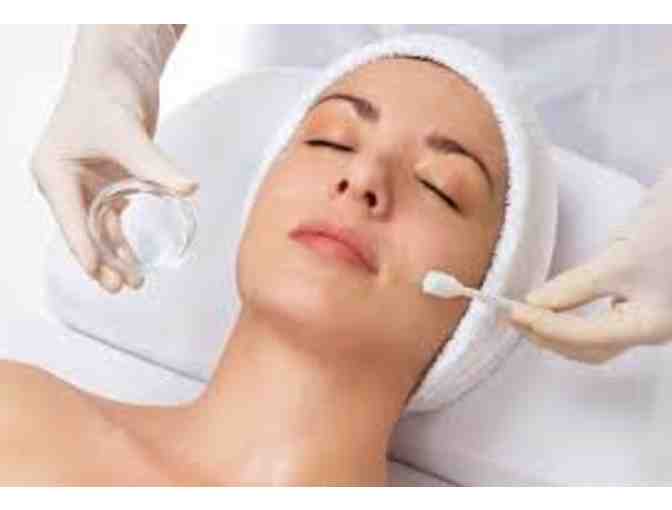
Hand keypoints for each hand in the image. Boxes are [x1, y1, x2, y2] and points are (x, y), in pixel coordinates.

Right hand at [31, 25, 196, 292]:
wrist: (117, 66)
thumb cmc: (106, 93)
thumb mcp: (128, 135)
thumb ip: (155, 166)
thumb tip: (188, 189)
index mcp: (54, 171)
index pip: (70, 219)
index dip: (85, 249)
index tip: (99, 274)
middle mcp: (66, 180)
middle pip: (84, 229)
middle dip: (102, 259)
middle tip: (121, 286)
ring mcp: (87, 180)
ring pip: (100, 226)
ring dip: (116, 252)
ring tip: (134, 280)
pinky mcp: (109, 176)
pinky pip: (114, 213)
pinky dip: (125, 235)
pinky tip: (136, 255)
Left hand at [508, 169, 671, 363]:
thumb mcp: (620, 258)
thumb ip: (577, 286)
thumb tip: (536, 304)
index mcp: (651, 326)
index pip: (585, 338)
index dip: (545, 327)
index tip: (513, 312)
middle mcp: (652, 329)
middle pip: (590, 347)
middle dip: (549, 335)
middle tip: (513, 318)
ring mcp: (650, 315)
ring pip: (597, 338)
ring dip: (559, 329)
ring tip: (528, 315)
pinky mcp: (645, 299)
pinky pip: (603, 320)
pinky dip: (575, 317)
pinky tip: (557, 307)